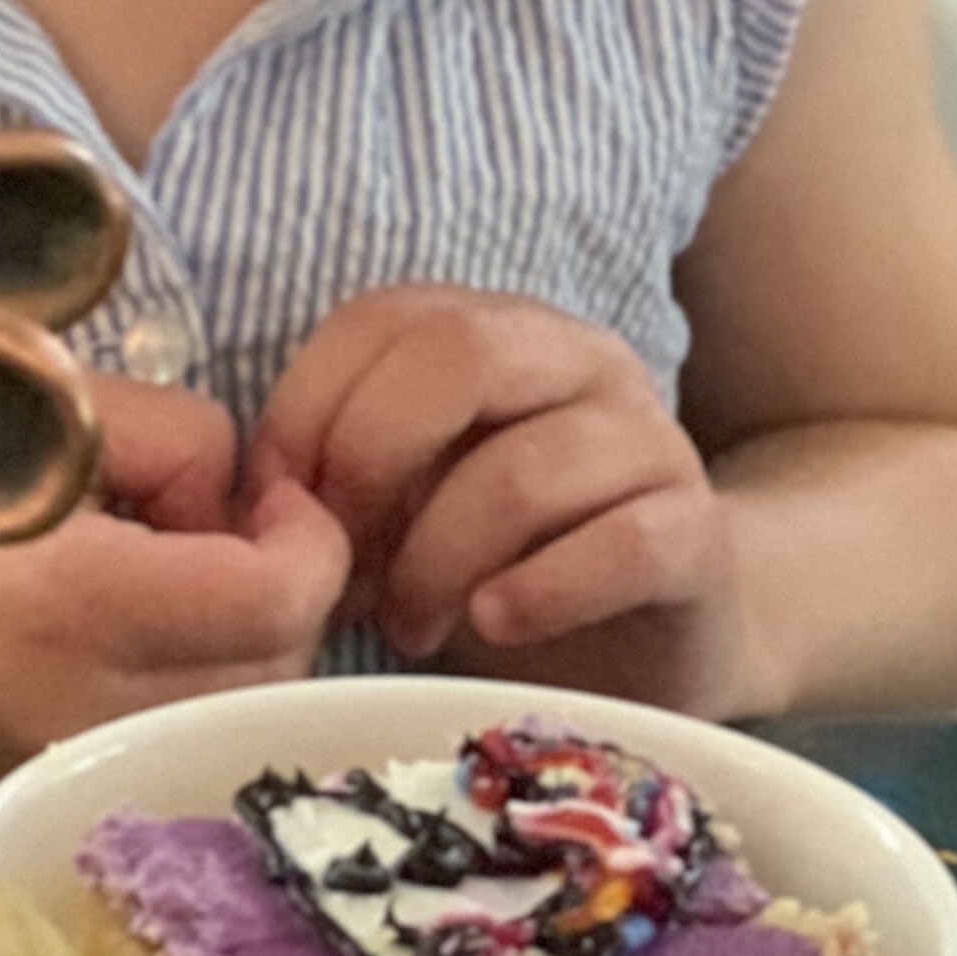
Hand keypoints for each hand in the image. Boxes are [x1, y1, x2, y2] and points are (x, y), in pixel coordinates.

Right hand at [0, 375, 350, 797]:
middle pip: (279, 666)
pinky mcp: (57, 793)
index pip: (279, 597)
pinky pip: (178, 740)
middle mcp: (95, 712)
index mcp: (84, 606)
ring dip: (242, 635)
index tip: (271, 481)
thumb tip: (237, 489)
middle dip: (280, 581)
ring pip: (240, 713)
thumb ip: (173, 438)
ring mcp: (77, 769)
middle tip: (213, 512)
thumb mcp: (39, 418)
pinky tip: (127, 623)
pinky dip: (189, 679)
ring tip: (164, 565)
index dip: (309, 531)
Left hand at [254, 287, 753, 714]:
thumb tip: (259, 501)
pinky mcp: (697, 535)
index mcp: (498, 331)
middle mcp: (579, 361)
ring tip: (406, 627)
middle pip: (461, 354)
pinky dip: (539, 591)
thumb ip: (348, 471)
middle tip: (340, 567)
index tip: (276, 510)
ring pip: (527, 468)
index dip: (309, 405)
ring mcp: (649, 441)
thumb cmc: (505, 562)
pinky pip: (621, 544)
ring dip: (439, 559)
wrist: (660, 639)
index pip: (384, 316)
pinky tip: (492, 626)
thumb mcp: (411, 501)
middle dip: (372, 461)